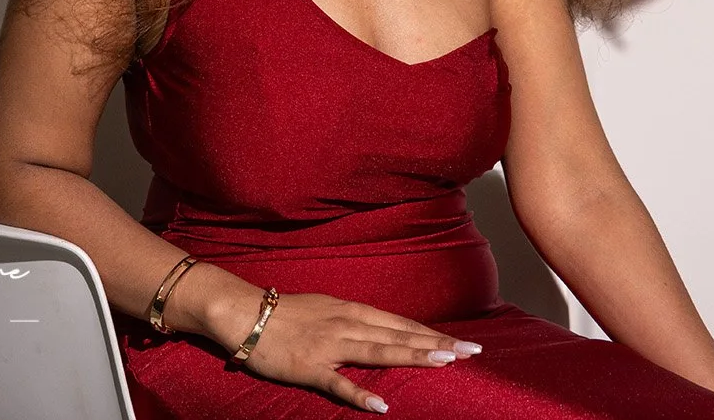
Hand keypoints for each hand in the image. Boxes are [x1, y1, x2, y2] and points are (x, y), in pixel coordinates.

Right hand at [223, 290, 482, 413]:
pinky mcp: (309, 367)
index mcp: (350, 311)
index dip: (431, 333)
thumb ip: (353, 321)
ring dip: (412, 356)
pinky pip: (338, 383)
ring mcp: (329, 346)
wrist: (243, 312)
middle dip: (436, 343)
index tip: (461, 342)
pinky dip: (360, 393)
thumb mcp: (326, 309)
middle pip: (398, 334)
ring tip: (443, 363)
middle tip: (470, 351)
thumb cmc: (284, 313)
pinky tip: (381, 405)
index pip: (400, 323)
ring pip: (378, 351)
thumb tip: (380, 330)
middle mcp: (346, 324)